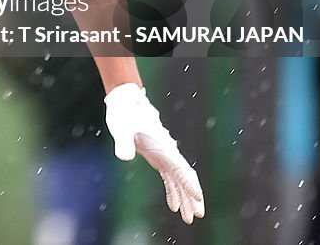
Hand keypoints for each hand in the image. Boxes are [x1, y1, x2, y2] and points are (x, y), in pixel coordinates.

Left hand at [104, 83, 204, 223]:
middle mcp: (167, 152)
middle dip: (191, 196)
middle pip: (184, 176)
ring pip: (179, 179)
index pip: (180, 169)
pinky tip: (174, 206)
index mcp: (163, 147)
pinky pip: (170, 177)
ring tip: (188, 217)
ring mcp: (164, 154)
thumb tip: (124, 158)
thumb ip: (124, 143)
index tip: (198, 198)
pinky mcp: (157, 156)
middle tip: (197, 215)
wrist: (125, 102)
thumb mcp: (121, 129)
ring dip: (184, 197)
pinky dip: (173, 190)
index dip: (189, 184)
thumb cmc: (124, 114)